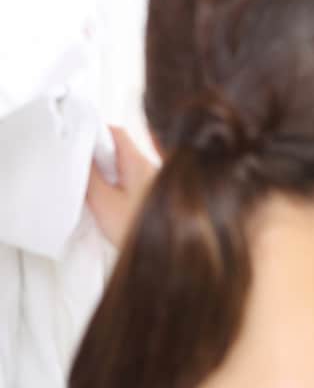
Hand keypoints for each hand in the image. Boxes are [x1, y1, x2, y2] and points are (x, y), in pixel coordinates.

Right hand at [87, 126, 158, 248]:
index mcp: (139, 163)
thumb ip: (90, 175)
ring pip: (125, 166)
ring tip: (89, 181)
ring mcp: (153, 182)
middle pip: (120, 148)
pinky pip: (131, 180)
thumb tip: (80, 154)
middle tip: (78, 162)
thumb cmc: (135, 230)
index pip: (116, 133)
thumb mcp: (103, 201)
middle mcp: (150, 168)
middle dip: (97, 152)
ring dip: (106, 170)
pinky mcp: (152, 196)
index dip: (94, 131)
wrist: (163, 256)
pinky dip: (116, 182)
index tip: (75, 138)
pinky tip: (106, 196)